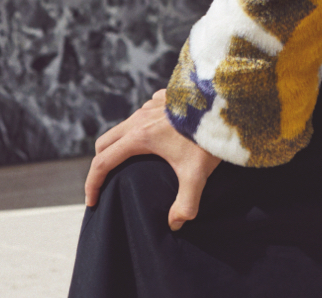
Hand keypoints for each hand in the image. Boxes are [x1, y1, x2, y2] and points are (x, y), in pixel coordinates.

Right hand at [84, 88, 221, 230]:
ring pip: (124, 125)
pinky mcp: (167, 97)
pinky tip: (153, 135)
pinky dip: (139, 126)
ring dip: (119, 144)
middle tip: (105, 183)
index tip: (93, 202)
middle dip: (100, 163)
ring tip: (128, 161)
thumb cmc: (210, 137)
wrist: (229, 100)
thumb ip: (186, 203)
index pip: (102, 162)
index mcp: (140, 137)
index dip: (92, 184)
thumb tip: (176, 224)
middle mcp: (141, 117)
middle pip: (106, 142)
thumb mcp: (197, 174)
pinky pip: (143, 112)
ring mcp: (153, 104)